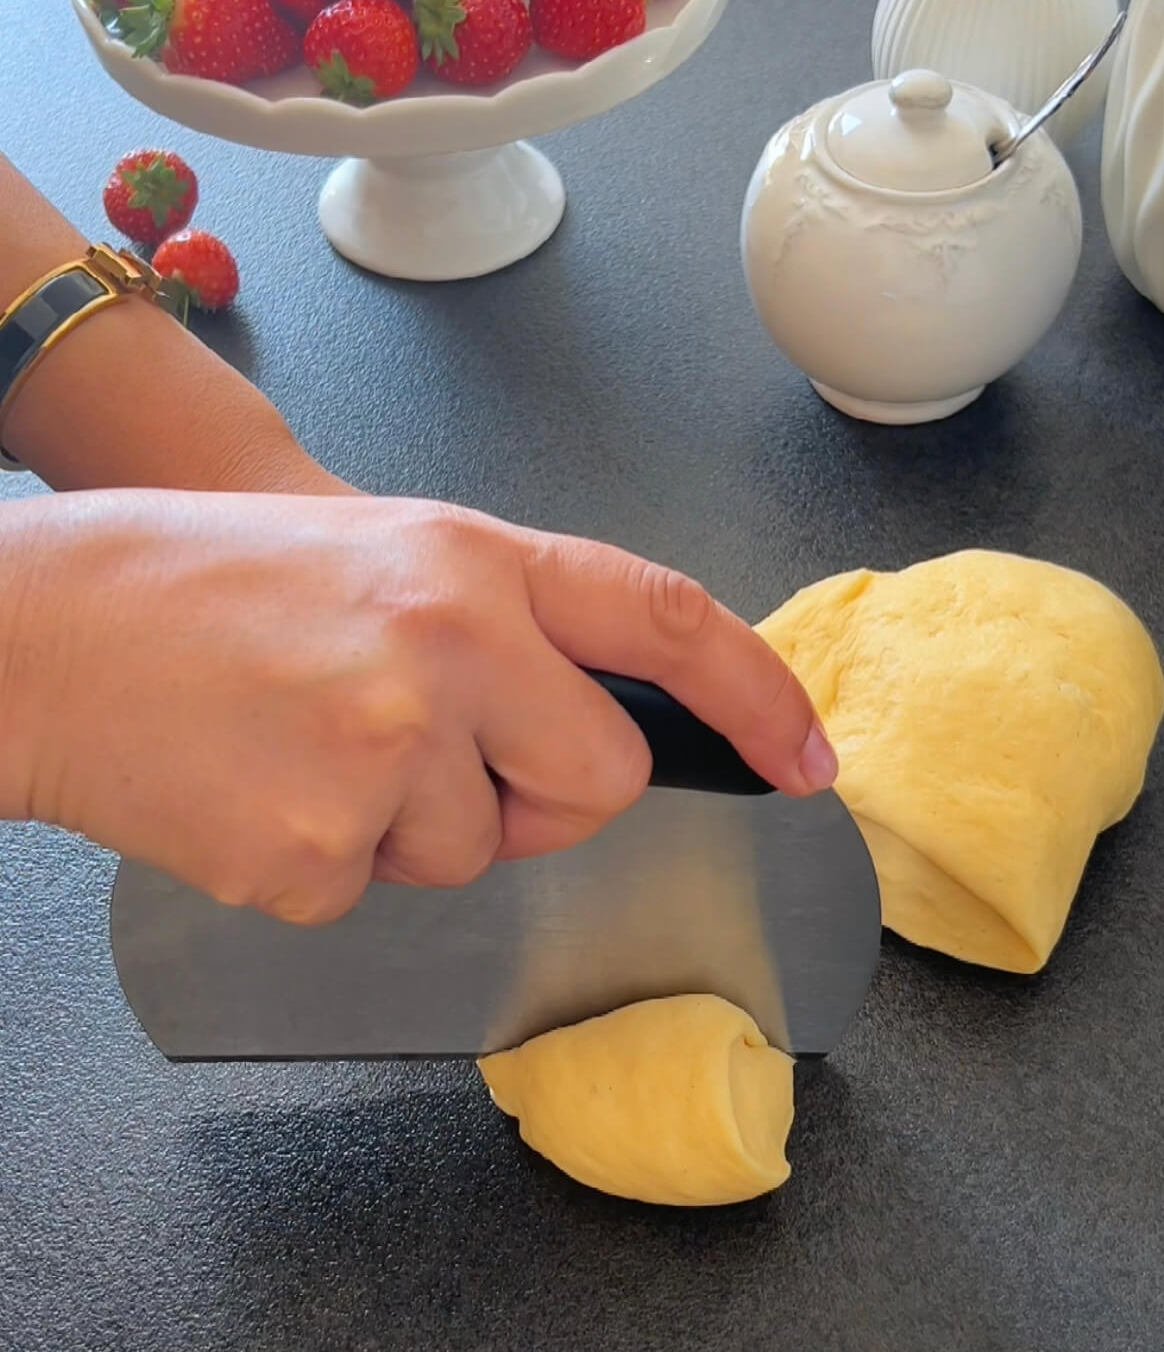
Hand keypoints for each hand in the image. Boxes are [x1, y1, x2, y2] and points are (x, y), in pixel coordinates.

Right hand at [4, 490, 835, 924]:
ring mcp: (388, 751)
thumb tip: (603, 711)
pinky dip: (331, 861)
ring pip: (480, 851)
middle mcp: (451, 644)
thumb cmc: (208, 582)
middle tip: (432, 750)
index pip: (667, 621)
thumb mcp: (385, 554)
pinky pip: (380, 893)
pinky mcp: (320, 850)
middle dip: (540, 793)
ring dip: (412, 823)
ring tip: (309, 743)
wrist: (49, 629)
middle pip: (597, 780)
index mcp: (473, 559)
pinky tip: (262, 789)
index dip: (759, 693)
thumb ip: (510, 621)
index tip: (804, 755)